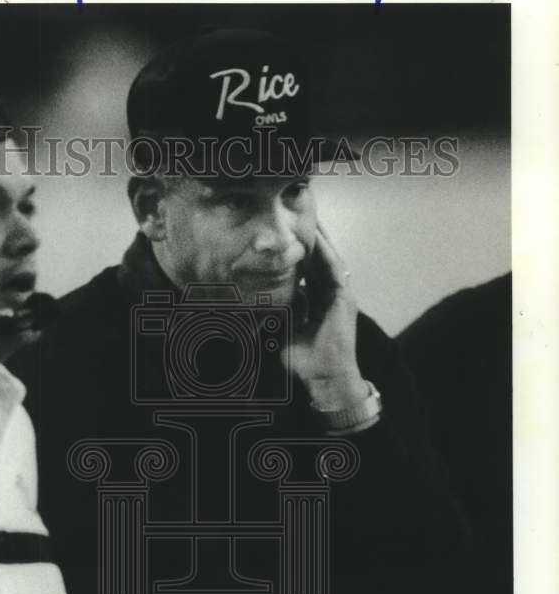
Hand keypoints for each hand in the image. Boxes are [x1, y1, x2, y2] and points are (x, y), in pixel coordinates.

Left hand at [283, 224, 366, 409]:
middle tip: (299, 214)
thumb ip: (272, 318)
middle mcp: (329, 295)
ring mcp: (339, 296)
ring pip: (329, 260)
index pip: (307, 270)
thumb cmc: (304, 362)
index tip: (284, 235)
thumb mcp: (282, 333)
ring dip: (320, 239)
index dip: (297, 253)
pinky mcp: (345, 300)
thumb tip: (249, 309)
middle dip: (310, 238)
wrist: (325, 379)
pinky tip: (317, 240)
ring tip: (309, 217)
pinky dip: (326, 255)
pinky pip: (335, 271)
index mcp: (316, 301)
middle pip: (319, 259)